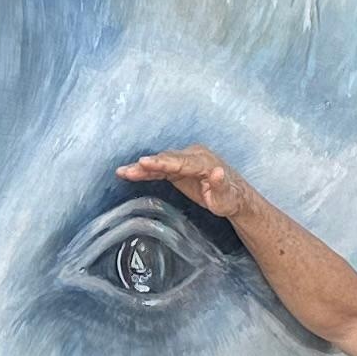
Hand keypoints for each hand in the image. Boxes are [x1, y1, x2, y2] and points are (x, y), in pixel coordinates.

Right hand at [118, 145, 255, 222]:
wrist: (234, 196)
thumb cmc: (230, 199)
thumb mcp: (227, 198)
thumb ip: (221, 186)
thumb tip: (217, 172)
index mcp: (204, 162)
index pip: (180, 161)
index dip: (161, 162)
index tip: (144, 162)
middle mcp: (194, 156)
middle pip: (166, 160)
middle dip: (147, 165)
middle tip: (128, 170)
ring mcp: (185, 161)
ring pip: (160, 163)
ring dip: (142, 168)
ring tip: (122, 172)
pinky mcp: (178, 169)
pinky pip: (160, 168)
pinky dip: (146, 171)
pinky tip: (130, 173)